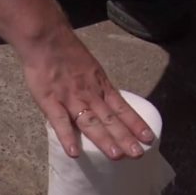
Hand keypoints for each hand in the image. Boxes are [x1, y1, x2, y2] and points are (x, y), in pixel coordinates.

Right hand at [22, 26, 154, 158]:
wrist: (46, 39)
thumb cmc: (66, 52)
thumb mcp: (90, 68)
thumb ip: (94, 86)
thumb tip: (101, 103)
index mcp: (100, 86)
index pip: (122, 108)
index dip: (136, 123)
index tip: (149, 138)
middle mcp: (90, 94)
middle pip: (110, 119)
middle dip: (125, 137)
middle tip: (138, 154)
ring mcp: (70, 99)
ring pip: (90, 122)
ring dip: (104, 139)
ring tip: (116, 155)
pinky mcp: (50, 101)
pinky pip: (60, 122)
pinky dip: (67, 137)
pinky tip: (74, 153)